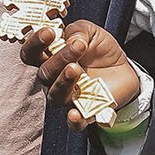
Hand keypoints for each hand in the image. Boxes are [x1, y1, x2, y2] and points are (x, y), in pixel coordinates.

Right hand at [19, 19, 140, 128]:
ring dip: (63, 81)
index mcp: (50, 57)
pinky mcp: (85, 112)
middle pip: (44, 73)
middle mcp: (54, 79)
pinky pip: (74, 123)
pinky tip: (75, 113)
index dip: (34, 43)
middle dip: (58, 59)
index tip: (49, 32)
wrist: (123, 68)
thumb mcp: (91, 32)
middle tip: (78, 47)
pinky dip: (73, 120)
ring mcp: (68, 96)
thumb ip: (78, 31)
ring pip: (55, 95)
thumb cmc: (100, 49)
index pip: (31, 53)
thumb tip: (71, 39)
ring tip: (76, 68)